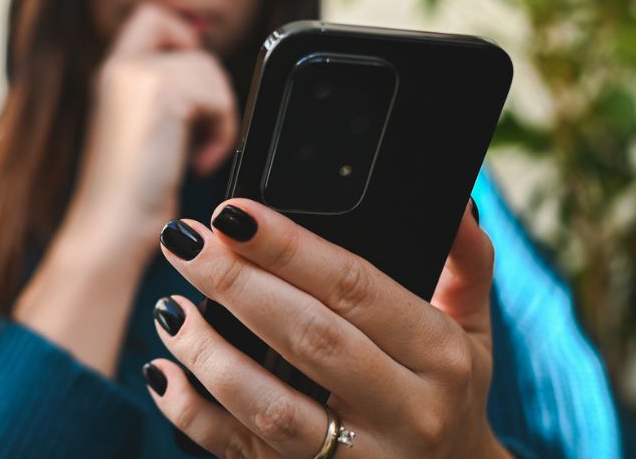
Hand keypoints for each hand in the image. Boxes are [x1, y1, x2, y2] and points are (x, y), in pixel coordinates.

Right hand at [12, 1, 235, 376]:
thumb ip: (163, 100)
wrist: (108, 235)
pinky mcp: (160, 94)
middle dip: (205, 82)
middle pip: (186, 38)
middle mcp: (117, 66)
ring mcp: (136, 75)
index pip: (152, 17)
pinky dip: (220, 130)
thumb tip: (208, 86)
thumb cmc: (129, 203)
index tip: (191, 95)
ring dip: (217, 114)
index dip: (182, 41)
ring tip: (197, 156)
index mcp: (110, 75)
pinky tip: (199, 164)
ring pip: (208, 68)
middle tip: (196, 130)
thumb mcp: (143, 136)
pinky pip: (217, 93)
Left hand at [145, 199, 511, 458]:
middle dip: (236, 284)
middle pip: (308, 338)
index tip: (232, 212)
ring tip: (169, 306)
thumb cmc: (451, 391)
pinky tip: (162, 372)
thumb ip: (465, 261)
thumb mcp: (472, 327)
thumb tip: (456, 201)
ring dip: (208, 352)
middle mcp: (404, 411)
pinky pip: (240, 452)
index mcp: (440, 357)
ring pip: (269, 406)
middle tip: (185, 242)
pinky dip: (192, 414)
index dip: (289, 247)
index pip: (356, 288)